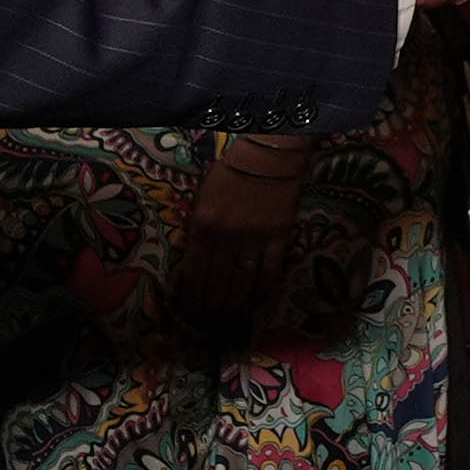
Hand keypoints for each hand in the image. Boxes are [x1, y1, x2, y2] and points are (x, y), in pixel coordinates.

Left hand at [177, 145, 304, 322]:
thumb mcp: (203, 196)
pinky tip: (260, 297)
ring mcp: (254, 236)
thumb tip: (195, 259)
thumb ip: (199, 227)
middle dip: (213, 302)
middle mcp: (226, 235)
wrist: (268, 153)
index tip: (191, 309)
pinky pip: (271, 269)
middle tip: (211, 316)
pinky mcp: (278, 234)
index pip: (195, 269)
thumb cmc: (231, 172)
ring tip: (231, 312)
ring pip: (243, 280)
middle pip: (218, 279)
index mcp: (203, 224)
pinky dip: (265, 287)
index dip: (193, 294)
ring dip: (236, 300)